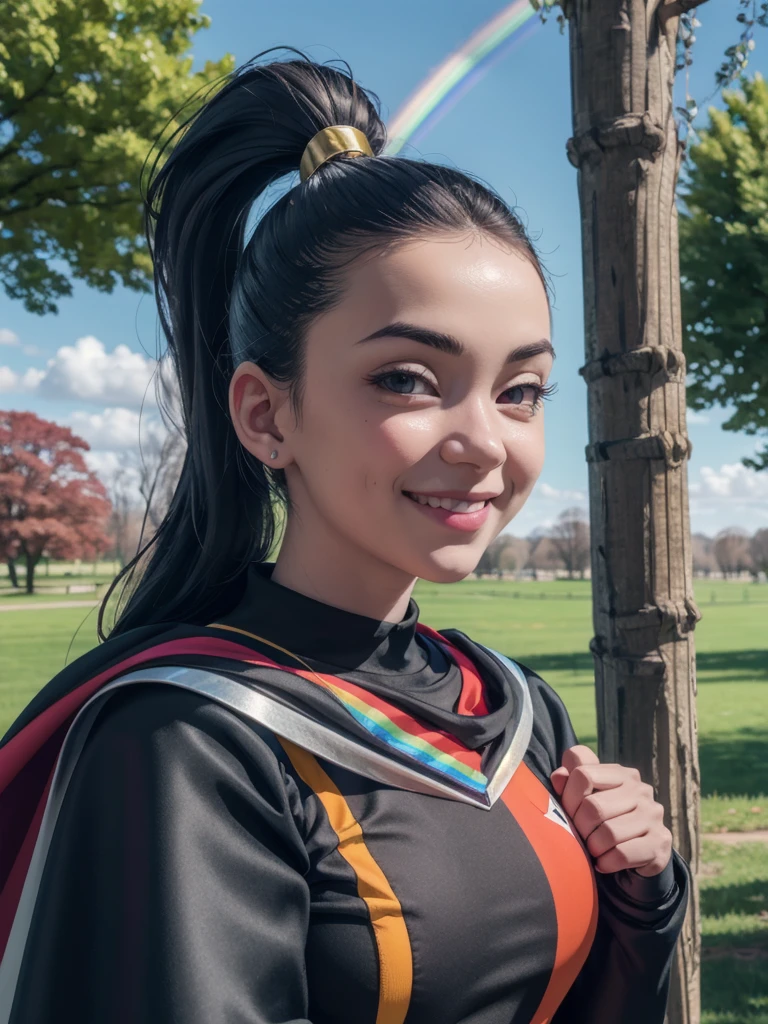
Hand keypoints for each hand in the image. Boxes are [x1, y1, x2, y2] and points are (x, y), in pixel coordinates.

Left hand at [549, 745, 672, 876]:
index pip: (583, 775)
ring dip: (593, 847)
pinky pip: (622, 854)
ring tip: (592, 850)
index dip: (568, 797)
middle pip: (593, 807)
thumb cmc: (604, 821)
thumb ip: (570, 782)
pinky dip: (606, 862)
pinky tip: (604, 862)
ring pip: (609, 833)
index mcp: (622, 774)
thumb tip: (559, 776)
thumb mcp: (585, 798)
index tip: (569, 812)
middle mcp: (641, 791)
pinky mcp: (660, 843)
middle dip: (580, 827)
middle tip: (580, 836)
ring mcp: (653, 816)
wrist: (637, 855)